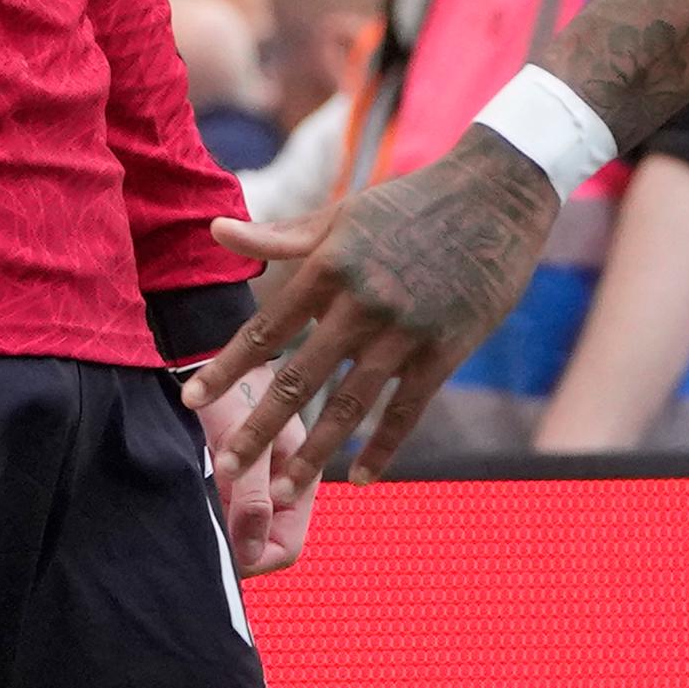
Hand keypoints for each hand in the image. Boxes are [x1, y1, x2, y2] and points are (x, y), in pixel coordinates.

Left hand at [185, 126, 562, 497]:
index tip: (190, 400)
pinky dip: (383, 448)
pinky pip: (406, 410)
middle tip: (227, 468)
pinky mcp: (445, 350)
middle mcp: (363, 302)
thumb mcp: (344, 214)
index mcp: (331, 265)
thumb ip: (281, 235)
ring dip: (315, 454)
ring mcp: (405, 331)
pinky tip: (360, 479)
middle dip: (260, 428)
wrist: (498, 195)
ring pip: (350, 405)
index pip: (267, 328)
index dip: (227, 367)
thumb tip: (215, 229)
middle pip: (300, 378)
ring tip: (282, 491)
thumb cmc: (411, 202)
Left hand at [195, 370, 317, 574]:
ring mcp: (266, 484)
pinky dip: (213, 510)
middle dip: (234, 544)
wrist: (212, 353)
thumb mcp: (241, 438)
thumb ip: (250, 494)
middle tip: (202, 519)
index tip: (217, 550)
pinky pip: (230, 513)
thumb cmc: (230, 387)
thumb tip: (253, 553)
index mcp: (302, 478)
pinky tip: (197, 490)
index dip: (252, 558)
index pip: (285, 548)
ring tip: (199, 497)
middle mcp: (289, 487)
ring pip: (245, 532)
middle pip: (266, 546)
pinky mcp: (243, 477)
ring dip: (222, 524)